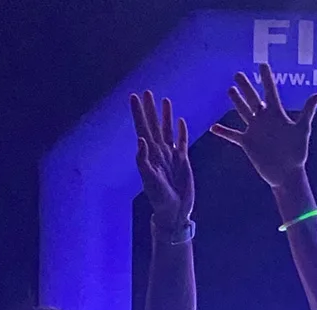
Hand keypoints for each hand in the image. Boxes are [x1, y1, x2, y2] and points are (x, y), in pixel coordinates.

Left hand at [130, 91, 193, 229]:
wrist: (174, 210)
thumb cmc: (160, 198)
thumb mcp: (150, 180)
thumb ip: (143, 160)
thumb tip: (141, 139)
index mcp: (149, 154)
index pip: (142, 128)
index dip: (138, 113)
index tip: (134, 97)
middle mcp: (159, 152)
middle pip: (153, 125)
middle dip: (150, 109)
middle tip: (147, 92)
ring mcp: (171, 155)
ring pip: (167, 130)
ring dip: (165, 116)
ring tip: (165, 101)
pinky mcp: (183, 161)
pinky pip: (181, 142)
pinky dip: (181, 131)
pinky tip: (180, 122)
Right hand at [211, 63, 316, 187]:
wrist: (287, 173)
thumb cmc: (297, 152)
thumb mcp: (302, 129)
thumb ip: (308, 111)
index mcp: (276, 114)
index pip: (270, 91)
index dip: (266, 78)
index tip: (262, 64)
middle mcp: (264, 120)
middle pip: (253, 99)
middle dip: (246, 86)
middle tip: (238, 74)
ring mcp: (255, 130)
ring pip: (243, 112)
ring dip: (236, 102)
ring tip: (230, 90)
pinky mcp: (247, 143)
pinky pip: (232, 135)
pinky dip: (223, 131)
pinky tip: (213, 127)